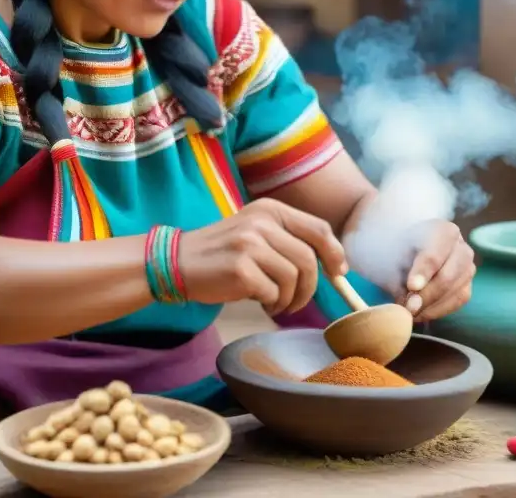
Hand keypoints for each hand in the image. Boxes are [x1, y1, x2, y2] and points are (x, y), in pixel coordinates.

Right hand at [178, 198, 346, 316]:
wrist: (177, 262)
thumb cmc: (223, 253)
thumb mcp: (256, 233)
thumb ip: (289, 240)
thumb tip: (334, 265)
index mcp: (271, 210)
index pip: (318, 229)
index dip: (334, 253)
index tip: (338, 273)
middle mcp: (262, 222)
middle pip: (309, 260)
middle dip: (309, 288)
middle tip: (296, 302)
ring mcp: (250, 244)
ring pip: (293, 279)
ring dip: (288, 300)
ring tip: (274, 303)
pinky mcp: (240, 268)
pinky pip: (273, 293)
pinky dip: (270, 304)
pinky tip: (257, 302)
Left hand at [401, 220, 474, 321]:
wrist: (407, 251)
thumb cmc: (398, 249)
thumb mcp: (391, 256)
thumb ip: (396, 276)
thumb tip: (406, 302)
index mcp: (443, 231)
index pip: (434, 254)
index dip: (423, 272)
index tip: (411, 286)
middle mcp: (461, 248)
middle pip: (448, 276)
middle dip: (427, 295)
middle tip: (408, 307)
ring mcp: (468, 268)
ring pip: (456, 292)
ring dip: (431, 306)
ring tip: (410, 311)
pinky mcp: (467, 286)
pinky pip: (457, 302)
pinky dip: (438, 310)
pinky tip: (420, 313)